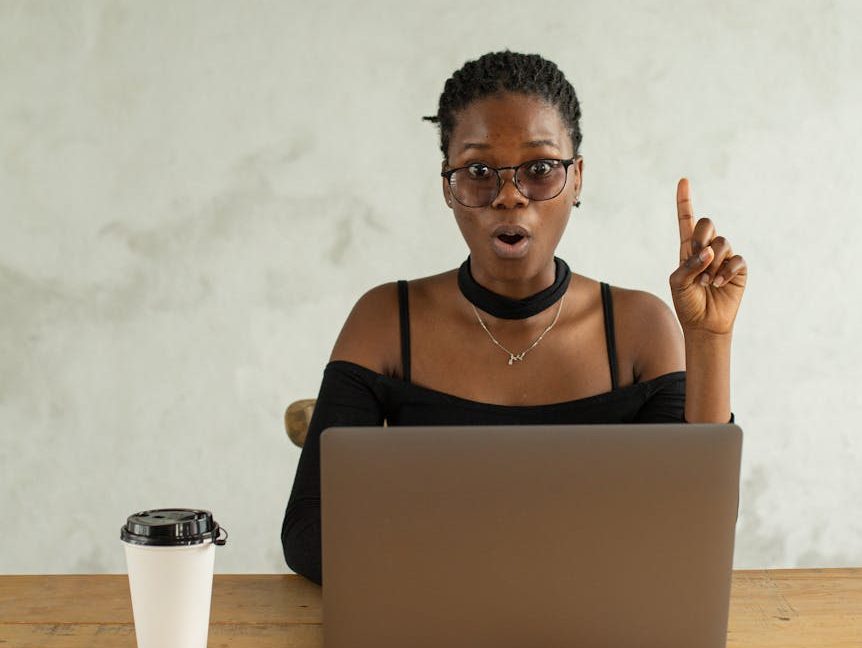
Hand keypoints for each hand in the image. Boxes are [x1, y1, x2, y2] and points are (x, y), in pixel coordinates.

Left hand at [669, 178, 746, 335]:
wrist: (703, 324)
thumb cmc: (687, 303)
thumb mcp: (678, 283)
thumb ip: (689, 264)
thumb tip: (709, 251)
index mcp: (688, 249)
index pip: (686, 220)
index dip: (684, 201)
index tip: (683, 180)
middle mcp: (707, 249)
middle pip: (707, 223)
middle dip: (701, 238)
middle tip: (697, 258)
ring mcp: (724, 257)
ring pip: (722, 243)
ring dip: (711, 263)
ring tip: (705, 282)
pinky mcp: (738, 269)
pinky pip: (736, 260)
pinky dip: (725, 272)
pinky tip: (717, 284)